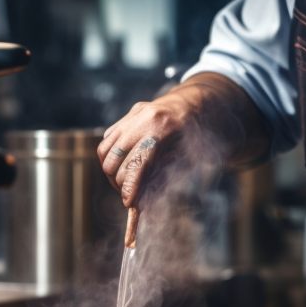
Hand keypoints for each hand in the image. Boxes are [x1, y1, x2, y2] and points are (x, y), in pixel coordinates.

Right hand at [96, 73, 269, 206]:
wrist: (200, 103)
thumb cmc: (200, 134)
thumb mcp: (194, 156)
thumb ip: (172, 176)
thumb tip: (149, 201)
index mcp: (162, 129)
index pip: (137, 164)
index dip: (130, 187)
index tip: (129, 203)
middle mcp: (143, 119)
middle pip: (115, 160)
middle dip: (119, 183)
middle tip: (129, 195)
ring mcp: (134, 115)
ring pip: (105, 151)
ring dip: (111, 172)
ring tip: (124, 183)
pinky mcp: (130, 114)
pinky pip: (107, 141)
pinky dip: (111, 157)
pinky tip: (125, 166)